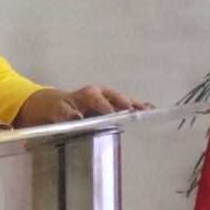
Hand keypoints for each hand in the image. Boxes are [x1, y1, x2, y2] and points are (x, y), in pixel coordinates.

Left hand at [15, 85, 151, 127]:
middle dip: (127, 104)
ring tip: (148, 110)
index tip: (115, 115)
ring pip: (124, 100)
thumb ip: (67, 115)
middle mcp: (102, 93)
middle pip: (117, 98)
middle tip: (136, 111)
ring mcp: (109, 97)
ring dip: (136, 105)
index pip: (101, 101)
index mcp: (90, 93)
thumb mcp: (60, 111)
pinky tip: (149, 108)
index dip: (108, 108)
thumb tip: (76, 117)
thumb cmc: (63, 109)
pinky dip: (137, 105)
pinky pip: (127, 104)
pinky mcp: (114, 103)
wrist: (64, 105)